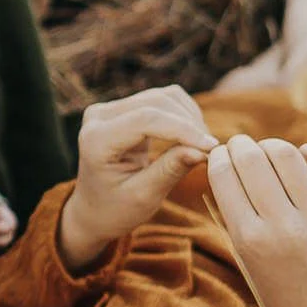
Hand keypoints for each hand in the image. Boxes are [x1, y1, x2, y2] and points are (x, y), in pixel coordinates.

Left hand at [55, 86, 217, 272]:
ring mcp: (109, 109)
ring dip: (189, 118)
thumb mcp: (143, 197)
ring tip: (202, 146)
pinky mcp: (123, 108)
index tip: (212, 147)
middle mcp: (98, 117)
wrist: (94, 209)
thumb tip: (204, 151)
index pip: (146, 120)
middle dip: (189, 124)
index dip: (183, 130)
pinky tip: (191, 138)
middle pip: (156, 103)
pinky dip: (183, 115)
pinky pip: (162, 100)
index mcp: (96, 140)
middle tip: (210, 151)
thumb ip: (170, 170)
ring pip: (163, 97)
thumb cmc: (116, 209)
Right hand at [205, 137, 306, 306]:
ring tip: (270, 151)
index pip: (224, 176)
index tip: (221, 155)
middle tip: (241, 145)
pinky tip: (305, 157)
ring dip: (273, 145)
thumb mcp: (249, 263)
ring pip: (288, 155)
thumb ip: (237, 218)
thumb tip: (229, 169)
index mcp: (250, 240)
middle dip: (241, 145)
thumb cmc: (286, 297)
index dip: (219, 157)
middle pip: (253, 159)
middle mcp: (282, 227)